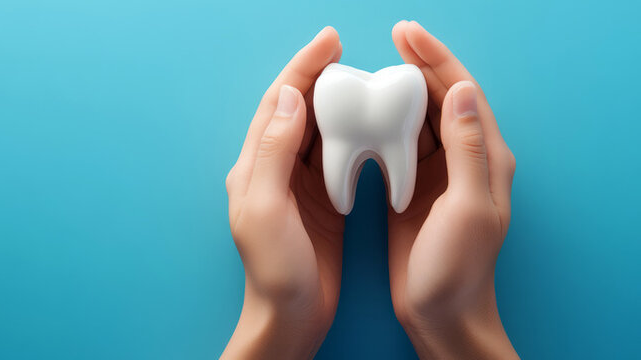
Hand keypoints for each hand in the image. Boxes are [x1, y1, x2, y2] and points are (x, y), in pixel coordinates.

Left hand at [221, 27, 343, 359]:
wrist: (289, 318)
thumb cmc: (274, 272)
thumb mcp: (268, 209)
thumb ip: (274, 153)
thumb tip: (291, 99)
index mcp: (254, 167)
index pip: (278, 103)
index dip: (302, 67)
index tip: (330, 40)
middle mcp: (272, 170)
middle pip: (297, 109)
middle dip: (320, 76)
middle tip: (349, 51)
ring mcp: (297, 185)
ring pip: (318, 129)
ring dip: (337, 101)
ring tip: (364, 78)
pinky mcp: (321, 202)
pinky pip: (336, 156)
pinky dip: (352, 134)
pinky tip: (370, 124)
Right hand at [386, 21, 518, 357]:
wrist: (441, 315)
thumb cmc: (457, 269)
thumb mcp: (466, 206)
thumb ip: (466, 148)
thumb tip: (462, 90)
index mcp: (485, 158)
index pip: (463, 93)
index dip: (437, 59)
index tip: (407, 33)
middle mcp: (464, 160)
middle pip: (441, 98)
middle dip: (416, 65)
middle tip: (389, 39)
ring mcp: (438, 176)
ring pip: (417, 119)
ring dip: (397, 92)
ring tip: (371, 69)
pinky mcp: (412, 191)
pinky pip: (398, 147)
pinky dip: (383, 126)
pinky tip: (363, 116)